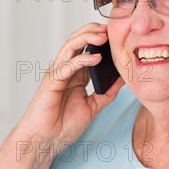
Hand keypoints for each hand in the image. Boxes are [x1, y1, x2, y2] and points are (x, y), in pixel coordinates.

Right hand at [18, 22, 124, 148]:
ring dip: (86, 38)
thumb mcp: (93, 107)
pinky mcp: (51, 82)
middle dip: (93, 31)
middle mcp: (65, 70)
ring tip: (103, 36)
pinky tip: (95, 58)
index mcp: (75, 75)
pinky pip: (67, 66)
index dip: (99, 39)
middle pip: (77, 42)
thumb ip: (106, 94)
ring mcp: (57, 74)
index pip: (87, 49)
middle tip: (110, 28)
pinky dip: (81, 60)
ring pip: (70, 47)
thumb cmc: (63, 126)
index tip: (116, 34)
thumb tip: (123, 81)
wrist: (46, 141)